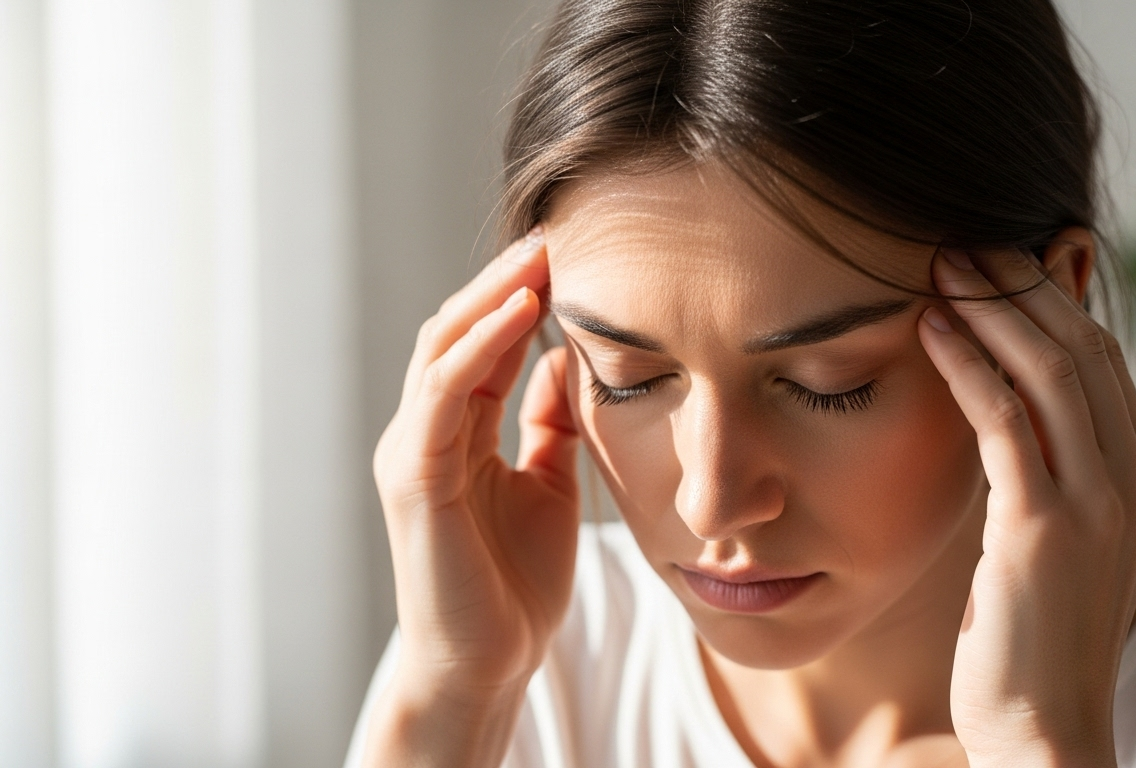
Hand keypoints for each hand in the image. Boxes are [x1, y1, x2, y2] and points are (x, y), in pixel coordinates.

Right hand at [367, 228, 578, 762]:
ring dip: (492, 295)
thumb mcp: (548, 485)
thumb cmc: (514, 583)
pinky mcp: (414, 476)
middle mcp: (426, 431)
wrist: (488, 663)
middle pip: (458, 330)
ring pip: (442, 347)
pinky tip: (522, 312)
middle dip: (505, 280)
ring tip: (540, 255)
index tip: (572, 255)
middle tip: (555, 234)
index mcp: (456, 431)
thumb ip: (550, 424)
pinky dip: (480, 346)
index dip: (522, 295)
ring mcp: (413, 451)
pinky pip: (442, 393)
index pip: (484, 342)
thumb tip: (568, 360)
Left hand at [916, 243, 1135, 766]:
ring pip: (1050, 369)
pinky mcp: (1044, 526)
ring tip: (937, 267)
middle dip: (1019, 285)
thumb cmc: (1032, 632)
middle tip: (958, 244)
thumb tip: (1001, 405)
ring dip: (990, 308)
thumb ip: (1045, 469)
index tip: (992, 260)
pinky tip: (929, 332)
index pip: (1100, 358)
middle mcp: (1134, 478)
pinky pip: (1005, 420)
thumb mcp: (1053, 537)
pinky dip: (967, 365)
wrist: (1045, 727)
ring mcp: (1098, 502)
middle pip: (1082, 346)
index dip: (1047, 299)